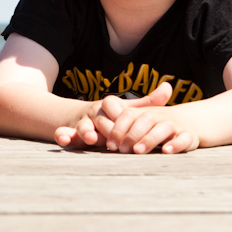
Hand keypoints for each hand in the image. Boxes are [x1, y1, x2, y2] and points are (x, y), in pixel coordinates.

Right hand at [53, 82, 179, 151]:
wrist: (81, 117)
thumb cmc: (112, 116)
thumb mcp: (127, 109)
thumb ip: (147, 103)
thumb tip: (169, 87)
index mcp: (108, 106)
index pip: (113, 106)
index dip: (120, 114)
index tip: (126, 122)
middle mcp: (94, 113)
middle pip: (100, 120)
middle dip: (108, 130)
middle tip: (117, 144)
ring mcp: (81, 124)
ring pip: (82, 126)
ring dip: (85, 131)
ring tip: (91, 138)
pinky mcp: (70, 134)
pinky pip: (63, 133)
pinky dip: (62, 135)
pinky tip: (63, 139)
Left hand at [98, 82, 199, 153]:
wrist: (188, 122)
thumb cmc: (152, 126)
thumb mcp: (134, 123)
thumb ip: (110, 129)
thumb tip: (77, 135)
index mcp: (141, 113)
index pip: (127, 115)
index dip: (118, 128)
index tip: (110, 144)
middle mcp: (157, 116)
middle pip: (144, 120)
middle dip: (131, 135)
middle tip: (121, 150)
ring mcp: (173, 125)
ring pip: (163, 127)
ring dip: (149, 139)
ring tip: (138, 151)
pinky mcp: (189, 135)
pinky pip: (184, 138)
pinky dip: (176, 144)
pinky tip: (167, 151)